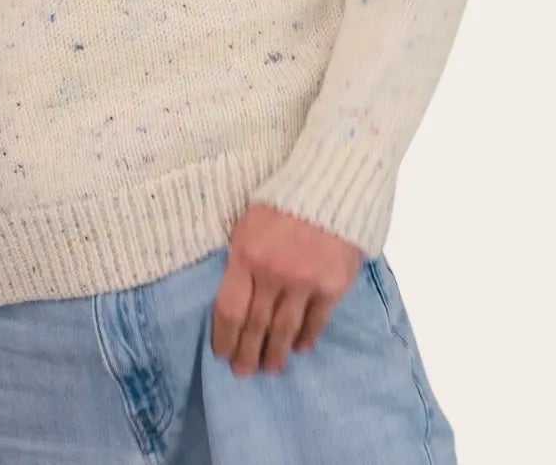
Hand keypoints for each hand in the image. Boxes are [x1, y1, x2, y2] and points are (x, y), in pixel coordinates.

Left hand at [211, 204, 364, 376]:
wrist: (331, 183)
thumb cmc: (284, 199)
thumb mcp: (249, 222)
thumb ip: (242, 258)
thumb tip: (236, 294)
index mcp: (247, 255)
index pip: (230, 309)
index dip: (224, 337)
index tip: (222, 353)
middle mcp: (273, 273)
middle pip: (256, 325)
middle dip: (248, 353)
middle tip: (244, 372)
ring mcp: (305, 281)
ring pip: (285, 329)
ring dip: (276, 353)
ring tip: (271, 368)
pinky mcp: (333, 285)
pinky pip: (316, 320)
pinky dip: (307, 337)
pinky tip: (301, 348)